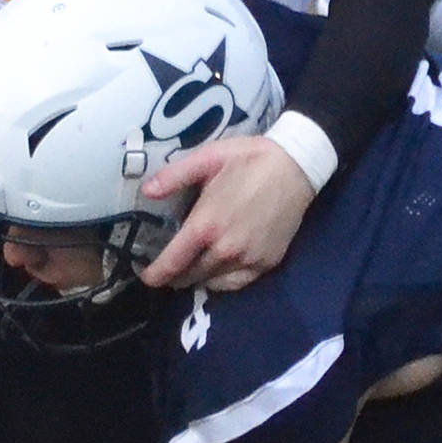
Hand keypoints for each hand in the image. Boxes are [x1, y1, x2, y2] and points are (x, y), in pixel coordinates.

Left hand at [138, 135, 314, 290]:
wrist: (296, 167)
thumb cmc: (248, 159)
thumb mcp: (207, 158)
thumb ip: (173, 177)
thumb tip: (145, 191)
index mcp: (206, 225)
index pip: (173, 262)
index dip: (155, 274)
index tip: (145, 277)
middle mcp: (225, 249)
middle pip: (190, 276)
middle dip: (173, 276)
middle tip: (166, 268)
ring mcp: (248, 259)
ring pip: (212, 282)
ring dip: (196, 278)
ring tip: (189, 268)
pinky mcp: (266, 263)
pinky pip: (236, 284)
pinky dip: (221, 282)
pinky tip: (215, 271)